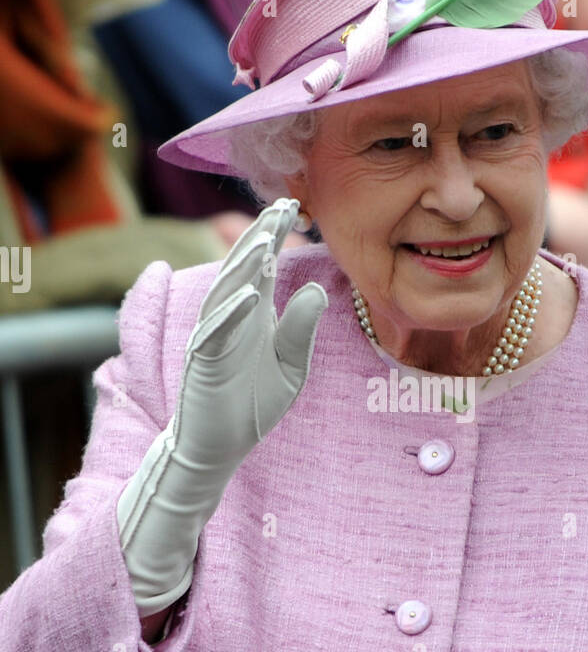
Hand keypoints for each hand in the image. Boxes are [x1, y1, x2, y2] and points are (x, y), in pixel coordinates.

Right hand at [117, 199, 327, 613]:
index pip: (265, 265)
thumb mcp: (290, 366)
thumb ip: (301, 328)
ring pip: (227, 292)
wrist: (219, 446)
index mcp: (253, 313)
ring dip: (245, 266)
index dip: (276, 235)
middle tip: (284, 205)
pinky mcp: (205, 362)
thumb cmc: (252, 403)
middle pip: (244, 268)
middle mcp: (231, 317)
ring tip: (266, 240)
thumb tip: (318, 289)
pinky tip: (251, 295)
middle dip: (261, 236)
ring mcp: (214, 337)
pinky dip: (233, 313)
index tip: (297, 206)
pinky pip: (216, 333)